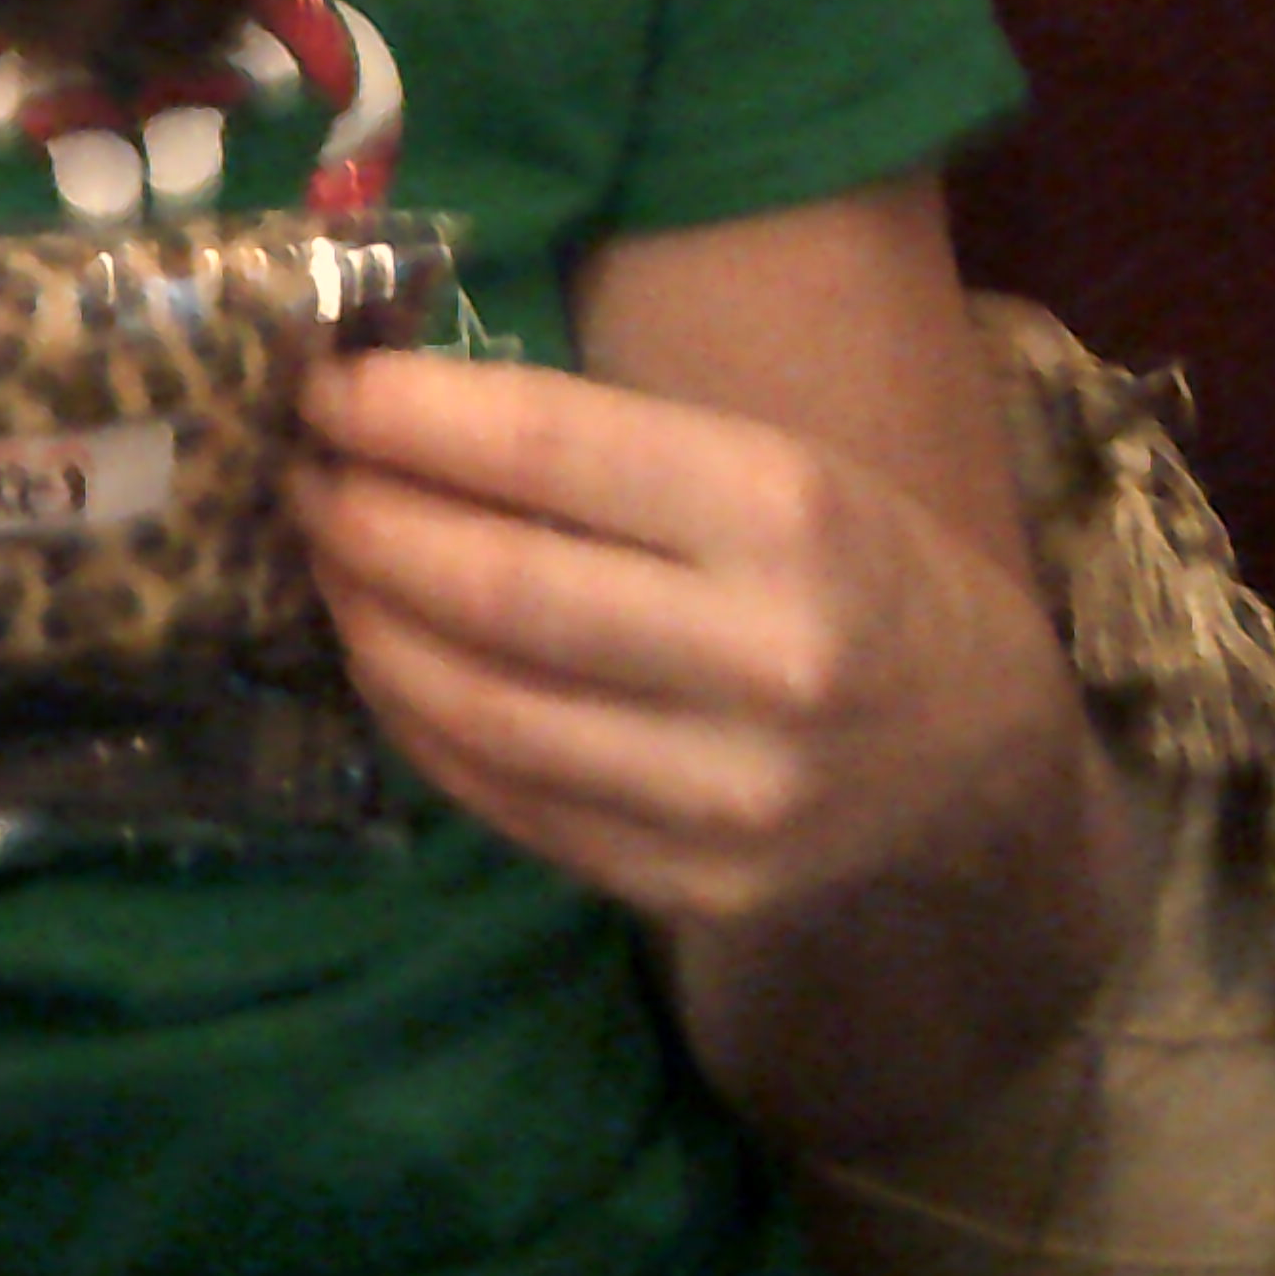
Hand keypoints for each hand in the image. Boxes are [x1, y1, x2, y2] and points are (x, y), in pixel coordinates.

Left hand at [293, 346, 1077, 937]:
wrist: (974, 752)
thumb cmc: (842, 563)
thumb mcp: (761, 461)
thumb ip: (589, 443)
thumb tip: (377, 399)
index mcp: (788, 513)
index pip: (543, 450)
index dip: (404, 416)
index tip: (321, 390)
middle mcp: (769, 659)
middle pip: (491, 588)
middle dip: (360, 522)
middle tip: (300, 478)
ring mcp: (731, 795)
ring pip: (478, 708)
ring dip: (366, 625)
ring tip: (327, 563)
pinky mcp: (696, 886)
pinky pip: (504, 799)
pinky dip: (416, 722)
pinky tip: (385, 660)